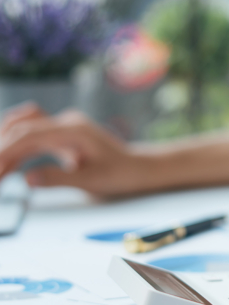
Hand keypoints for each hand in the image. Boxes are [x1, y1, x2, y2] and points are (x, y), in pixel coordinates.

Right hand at [0, 103, 154, 195]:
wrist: (139, 167)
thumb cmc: (121, 174)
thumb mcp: (92, 181)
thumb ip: (59, 179)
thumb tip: (27, 179)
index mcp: (74, 131)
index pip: (30, 136)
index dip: (6, 151)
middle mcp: (67, 122)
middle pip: (22, 128)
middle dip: (2, 149)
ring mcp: (65, 125)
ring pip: (25, 127)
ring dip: (7, 145)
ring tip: (0, 170)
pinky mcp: (64, 133)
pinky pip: (35, 134)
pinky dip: (19, 146)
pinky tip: (9, 162)